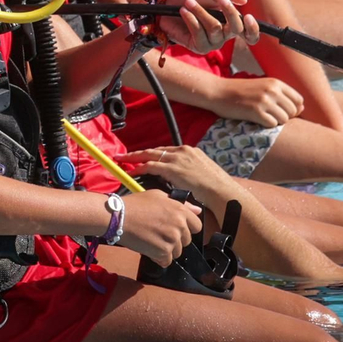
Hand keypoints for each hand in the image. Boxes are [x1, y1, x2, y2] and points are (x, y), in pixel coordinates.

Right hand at [119, 188, 202, 266]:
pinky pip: (167, 261)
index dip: (186, 228)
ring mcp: (172, 240)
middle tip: (159, 235)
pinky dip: (159, 258)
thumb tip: (198, 211)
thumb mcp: (159, 196)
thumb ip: (181, 204)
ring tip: (152, 241)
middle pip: (186, 241)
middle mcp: (180, 226)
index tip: (175, 229)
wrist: (119, 217)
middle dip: (175, 240)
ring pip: (177, 252)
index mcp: (180, 211)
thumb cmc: (136, 204)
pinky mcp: (163, 252)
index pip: (197, 226)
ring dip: (167, 250)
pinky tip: (149, 249)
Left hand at [121, 146, 242, 212]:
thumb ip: (190, 174)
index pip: (166, 151)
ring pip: (150, 155)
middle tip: (125, 155)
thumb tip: (183, 181)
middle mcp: (182, 151)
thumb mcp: (202, 174)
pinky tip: (131, 171)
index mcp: (190, 151)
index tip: (143, 156)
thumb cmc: (215, 188)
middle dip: (139, 153)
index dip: (152, 154)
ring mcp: (177, 158)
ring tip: (122, 160)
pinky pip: (151, 166)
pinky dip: (139, 168)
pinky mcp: (173, 168)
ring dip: (134, 158)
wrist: (220, 191)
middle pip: (155, 150)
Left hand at [158, 0, 260, 53]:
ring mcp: (212, 43)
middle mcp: (224, 36)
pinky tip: (183, 11)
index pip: (249, 34)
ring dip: (201, 12)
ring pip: (215, 28)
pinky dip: (191, 19)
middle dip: (229, 12)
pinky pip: (199, 33)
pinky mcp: (198, 47)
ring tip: (188, 2)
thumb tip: (243, 0)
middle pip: (235, 29)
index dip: (252, 29)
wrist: (168, 5)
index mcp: (231, 23)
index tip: (248, 16)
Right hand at [214, 76, 302, 127]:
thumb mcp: (263, 86)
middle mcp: (272, 90)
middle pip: (293, 111)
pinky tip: (257, 121)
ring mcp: (264, 101)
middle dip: (285, 117)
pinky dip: (267, 126)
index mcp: (276, 83)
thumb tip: (301, 108)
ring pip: (284, 119)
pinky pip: (272, 124)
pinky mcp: (255, 112)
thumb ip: (281, 95)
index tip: (283, 112)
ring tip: (263, 118)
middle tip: (271, 117)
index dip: (295, 110)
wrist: (218, 92)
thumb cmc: (241, 91)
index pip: (299, 100)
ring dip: (275, 122)